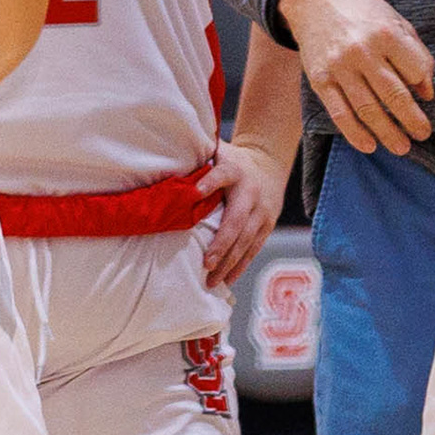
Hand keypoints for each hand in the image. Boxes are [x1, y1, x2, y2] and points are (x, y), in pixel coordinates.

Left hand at [198, 136, 288, 284]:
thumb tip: (166, 162)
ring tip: (212, 281)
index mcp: (235, 170)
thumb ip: (199, 158)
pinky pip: (254, 249)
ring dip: (229, 262)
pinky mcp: (267, 226)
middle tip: (206, 263)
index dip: (210, 182)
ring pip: (247, 241)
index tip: (195, 192)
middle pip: (237, 221)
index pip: (222, 175)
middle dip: (222, 244)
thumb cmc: (231, 161)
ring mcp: (262, 211)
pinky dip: (240, 265)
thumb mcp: (218, 153)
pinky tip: (228, 280)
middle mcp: (251, 192)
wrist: (268, 165)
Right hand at [284, 0, 434, 153]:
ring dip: (387, 133)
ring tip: (401, 147)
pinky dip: (355, 134)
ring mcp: (339, 67)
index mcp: (386, 33)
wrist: (314, 0)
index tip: (426, 99)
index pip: (415, 70)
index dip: (424, 87)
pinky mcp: (320, 80)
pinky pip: (340, 113)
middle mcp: (362, 51)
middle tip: (423, 134)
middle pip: (394, 95)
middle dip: (412, 120)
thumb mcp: (394, 20)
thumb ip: (415, 51)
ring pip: (368, 109)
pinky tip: (369, 145)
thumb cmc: (362, 13)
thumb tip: (426, 92)